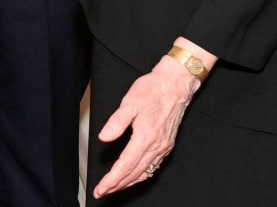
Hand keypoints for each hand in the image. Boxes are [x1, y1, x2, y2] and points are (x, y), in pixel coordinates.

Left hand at [91, 58, 197, 197]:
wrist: (175, 85)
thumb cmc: (152, 90)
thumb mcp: (130, 102)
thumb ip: (116, 122)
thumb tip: (104, 138)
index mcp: (145, 137)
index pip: (125, 165)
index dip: (112, 179)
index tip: (101, 188)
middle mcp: (156, 146)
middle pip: (134, 173)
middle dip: (117, 185)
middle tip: (102, 192)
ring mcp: (163, 147)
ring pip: (144, 172)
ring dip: (128, 182)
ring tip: (114, 187)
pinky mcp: (166, 145)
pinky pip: (153, 167)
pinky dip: (141, 175)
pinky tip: (134, 177)